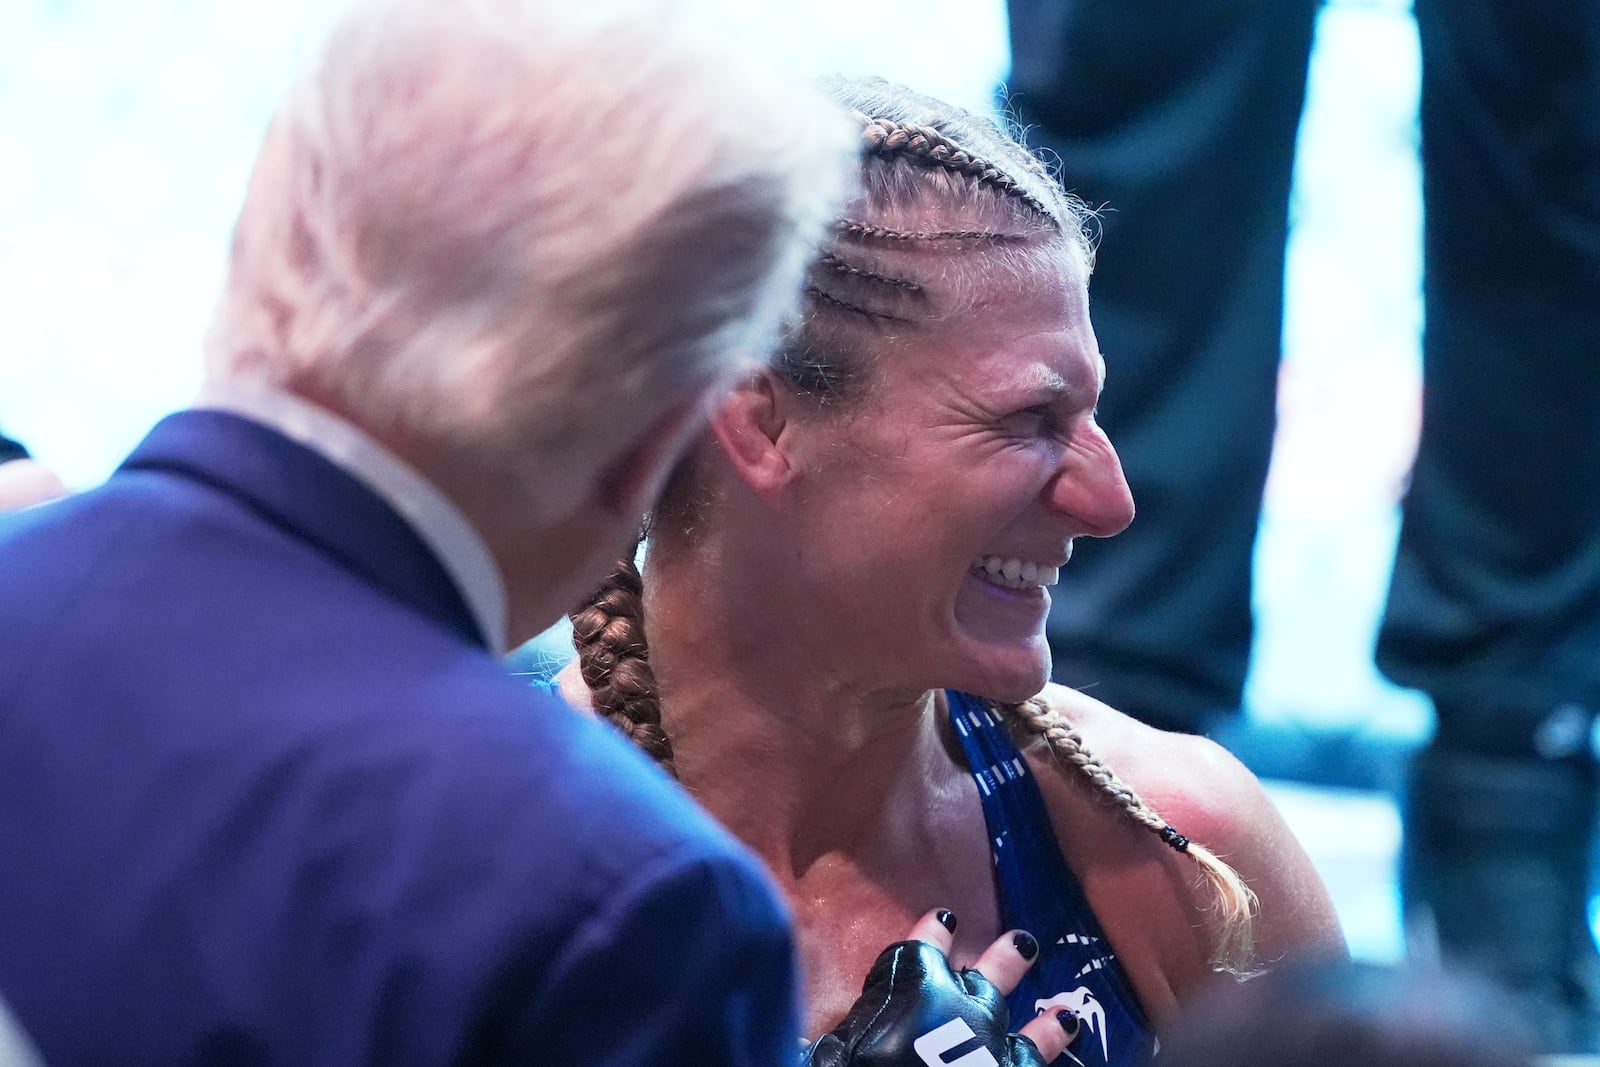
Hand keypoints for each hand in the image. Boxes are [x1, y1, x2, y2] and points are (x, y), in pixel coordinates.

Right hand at [801, 908, 1076, 1065]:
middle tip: (1025, 941)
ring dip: (1048, 1025)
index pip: (923, 946)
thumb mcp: (838, 1042)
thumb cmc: (855, 1060)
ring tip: (1067, 1016)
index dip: (932, 932)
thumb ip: (849, 1032)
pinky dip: (1048, 1056)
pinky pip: (1035, 1064)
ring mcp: (997, 1047)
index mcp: (917, 983)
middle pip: (990, 977)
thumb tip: (829, 1040)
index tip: (944, 918)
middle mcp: (965, 1006)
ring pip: (1031, 1032)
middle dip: (1006, 960)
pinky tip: (1065, 1043)